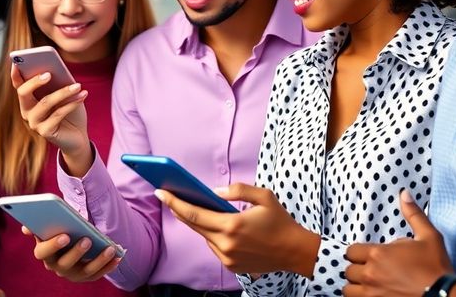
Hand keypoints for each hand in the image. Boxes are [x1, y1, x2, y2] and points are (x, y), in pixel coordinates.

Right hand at [11, 65, 90, 175]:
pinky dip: (72, 103)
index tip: (17, 61)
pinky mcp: (44, 132)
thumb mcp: (63, 94)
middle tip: (49, 73)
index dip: (15, 73)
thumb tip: (57, 70)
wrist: (77, 136)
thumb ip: (57, 83)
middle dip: (35, 81)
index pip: (18, 84)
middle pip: (23, 92)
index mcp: (28, 99)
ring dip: (63, 92)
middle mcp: (26, 111)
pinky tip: (83, 95)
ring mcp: (34, 122)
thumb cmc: (69, 111)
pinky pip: (58, 114)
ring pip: (45, 102)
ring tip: (78, 85)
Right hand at [23, 225, 122, 281]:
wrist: (71, 240)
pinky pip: (99, 273)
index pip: (43, 252)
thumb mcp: (49, 225)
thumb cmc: (59, 229)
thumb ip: (40, 224)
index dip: (53, 245)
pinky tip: (119, 256)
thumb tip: (26, 228)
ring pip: (85, 270)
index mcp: (44, 252)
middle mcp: (56, 267)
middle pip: (64, 264)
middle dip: (76, 252)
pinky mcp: (86, 276)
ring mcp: (72, 274)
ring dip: (98, 260)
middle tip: (87, 239)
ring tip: (110, 248)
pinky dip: (109, 266)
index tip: (65, 235)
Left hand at [156, 183, 319, 276]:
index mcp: (232, 225)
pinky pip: (214, 247)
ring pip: (204, 237)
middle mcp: (226, 244)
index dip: (175, 202)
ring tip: (192, 207)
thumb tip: (214, 192)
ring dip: (199, 223)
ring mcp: (227, 258)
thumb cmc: (280, 222)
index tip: (160, 192)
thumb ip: (238, 190)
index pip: (194, 213)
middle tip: (169, 196)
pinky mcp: (231, 266)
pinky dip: (213, 236)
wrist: (295, 252)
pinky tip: (216, 226)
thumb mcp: (264, 196)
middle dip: (179, 210)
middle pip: (193, 225)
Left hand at [344, 190, 455, 296]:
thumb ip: (413, 214)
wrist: (446, 296)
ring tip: (369, 284)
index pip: (351, 251)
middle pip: (349, 270)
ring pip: (348, 288)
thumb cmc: (437, 267)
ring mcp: (371, 292)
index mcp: (377, 254)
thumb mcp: (429, 237)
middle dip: (358, 269)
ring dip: (356, 285)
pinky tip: (372, 293)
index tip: (370, 257)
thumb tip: (404, 194)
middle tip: (372, 270)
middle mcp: (370, 273)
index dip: (359, 253)